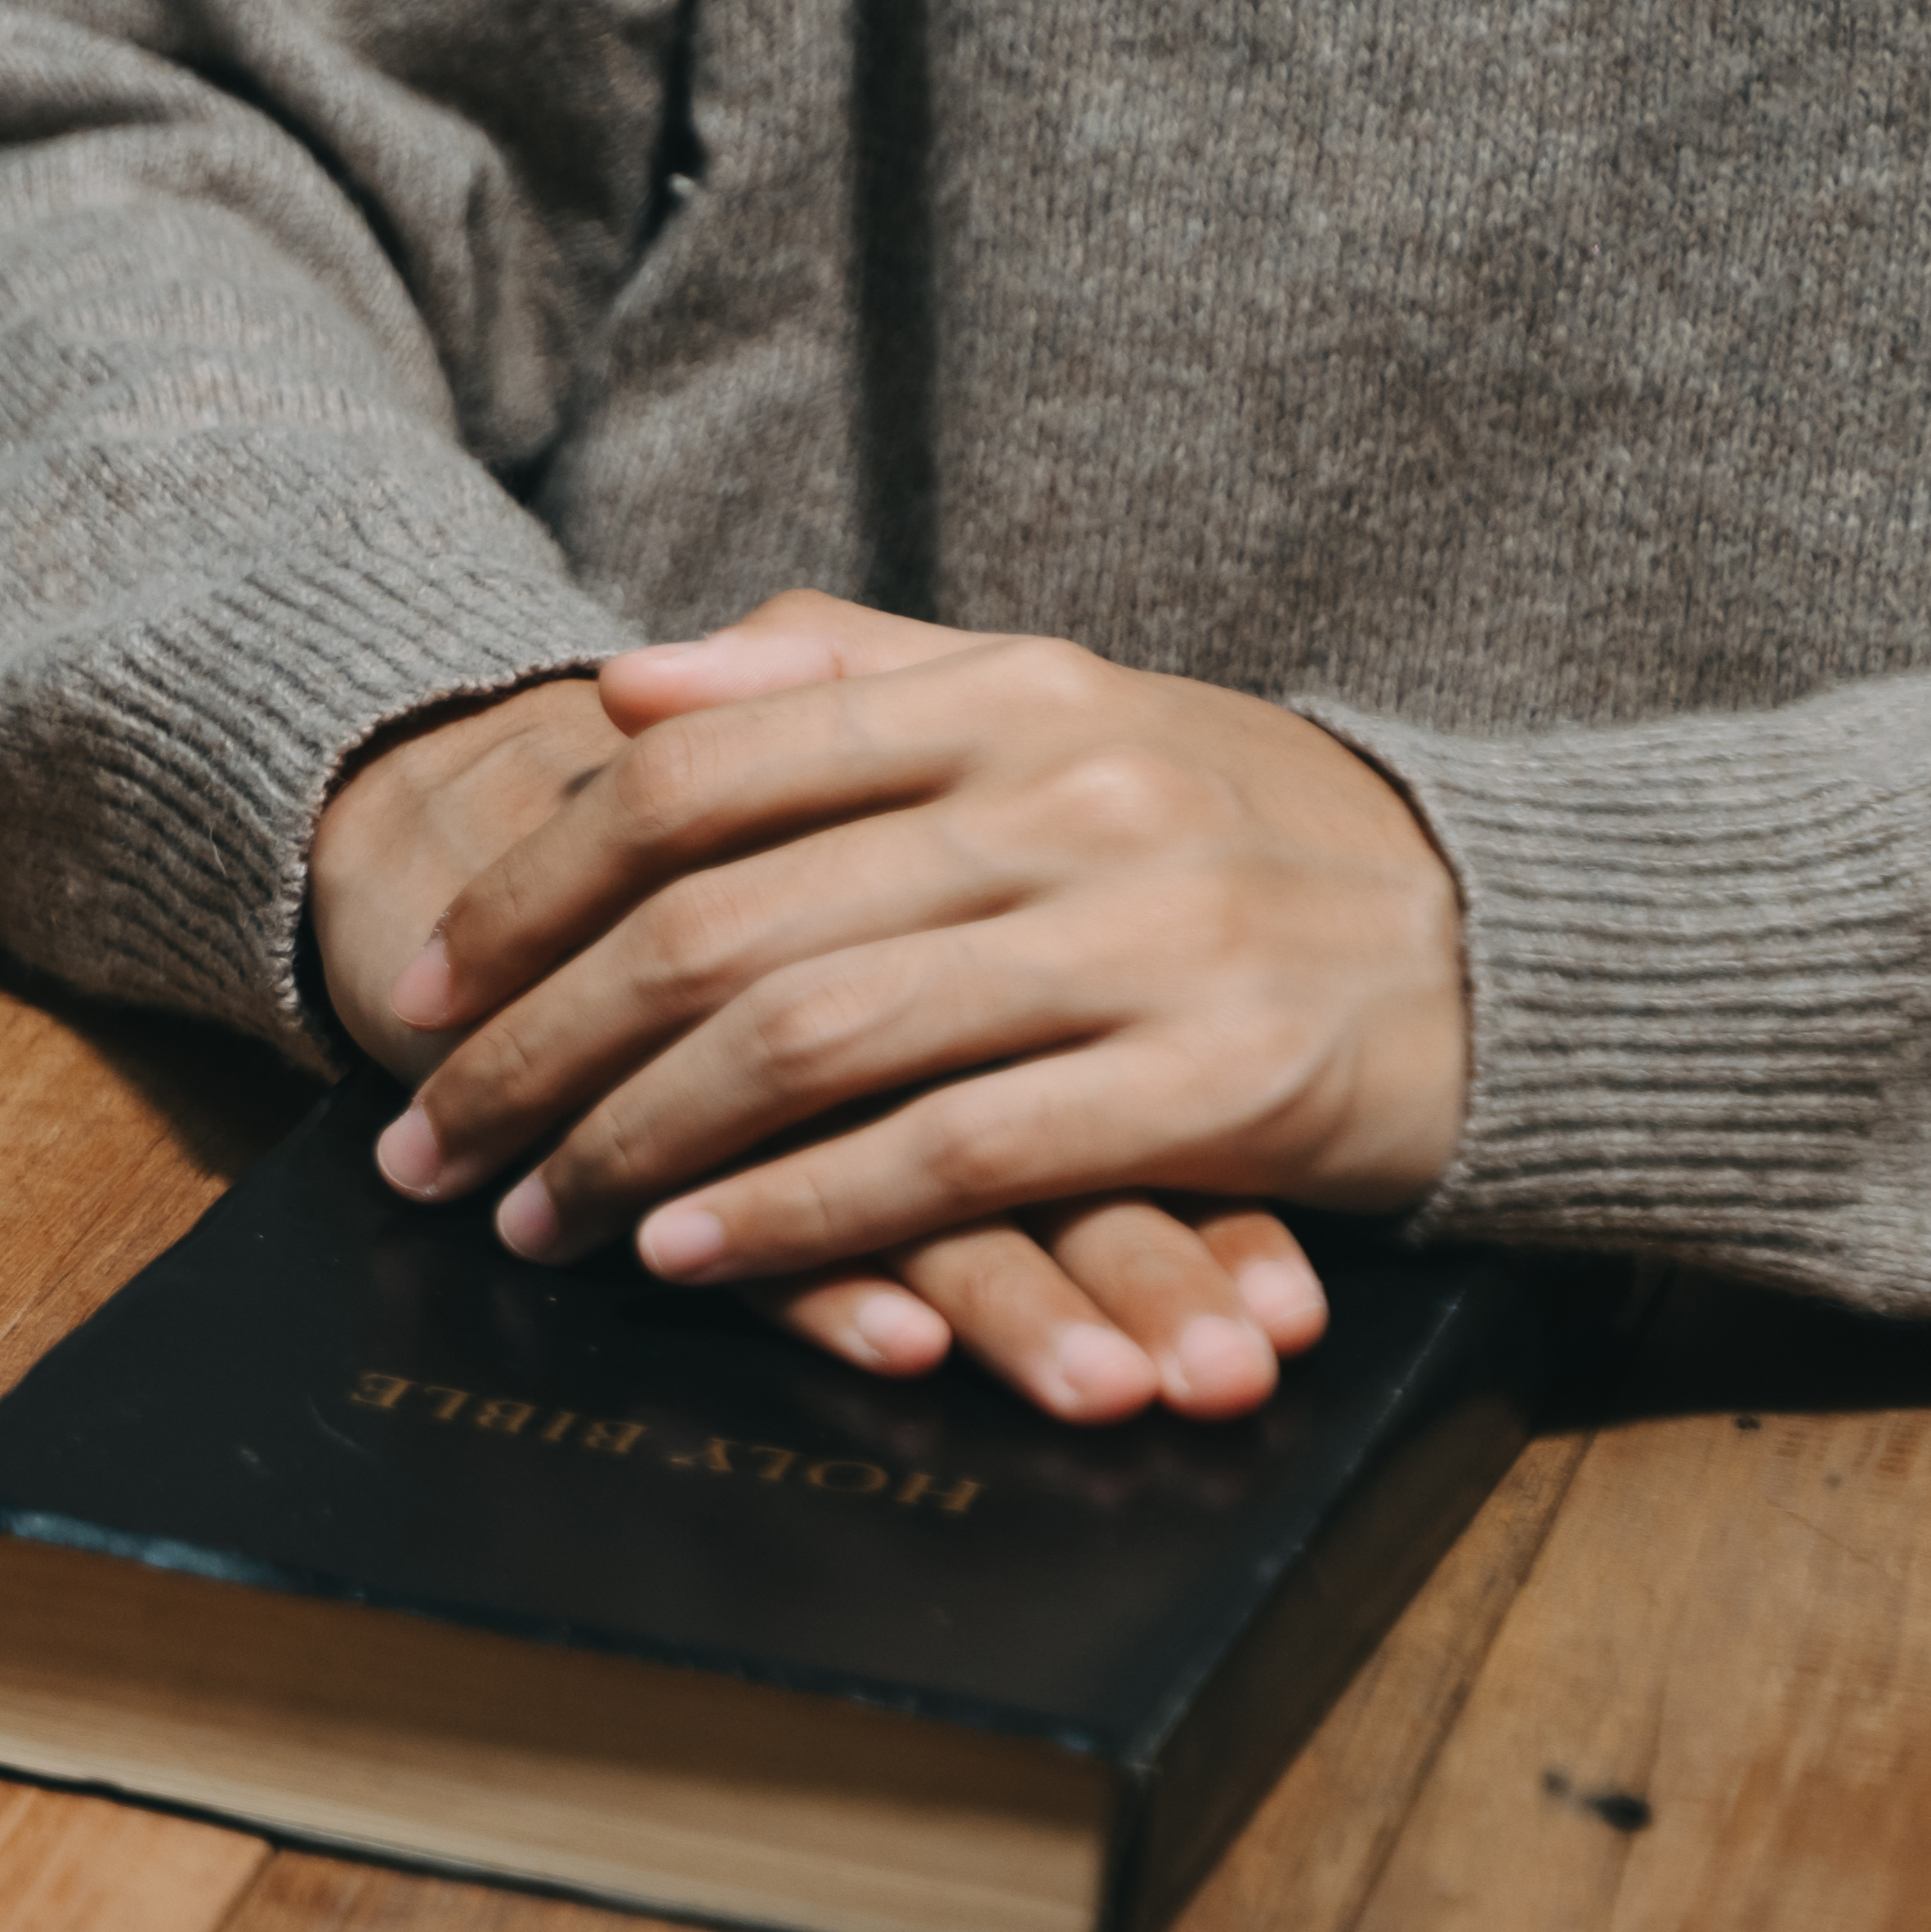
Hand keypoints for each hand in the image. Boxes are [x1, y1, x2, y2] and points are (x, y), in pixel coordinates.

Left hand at [324, 602, 1468, 1418]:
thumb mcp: (1056, 709)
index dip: (532, 892)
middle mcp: (1066, 797)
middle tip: (426, 1143)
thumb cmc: (1232, 834)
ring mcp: (1143, 938)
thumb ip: (841, 679)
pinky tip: (685, 1253)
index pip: (696, 780)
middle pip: (720, 927)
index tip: (422, 992)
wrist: (1508, 937)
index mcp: (1008, 695)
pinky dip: (794, 1212)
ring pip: (811, 1043)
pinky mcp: (1210, 1086)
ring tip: (526, 1217)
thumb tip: (628, 682)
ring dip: (634, 1146)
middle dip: (539, 1050)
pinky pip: (946, 1154)